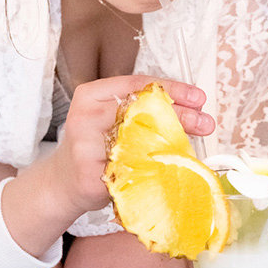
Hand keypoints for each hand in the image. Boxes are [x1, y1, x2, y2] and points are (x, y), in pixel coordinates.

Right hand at [50, 75, 214, 221]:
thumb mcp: (110, 118)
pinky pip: (131, 170)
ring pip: (138, 142)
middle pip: (140, 111)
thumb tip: (191, 110)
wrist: (63, 181)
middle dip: (179, 116)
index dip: (172, 90)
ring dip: (171, 144)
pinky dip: (154, 169)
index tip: (197, 98)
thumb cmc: (94, 146)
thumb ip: (139, 110)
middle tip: (204, 122)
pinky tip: (170, 169)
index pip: (137, 85)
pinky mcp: (89, 175)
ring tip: (192, 147)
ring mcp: (85, 146)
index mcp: (91, 95)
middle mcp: (85, 116)